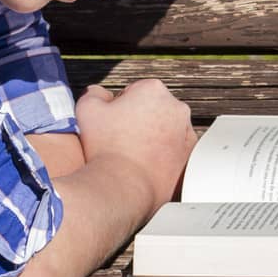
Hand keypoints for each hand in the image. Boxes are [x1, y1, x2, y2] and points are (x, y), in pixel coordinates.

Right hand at [75, 79, 197, 208]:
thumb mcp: (87, 110)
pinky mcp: (190, 156)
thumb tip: (99, 93)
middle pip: (152, 109)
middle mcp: (176, 107)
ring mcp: (187, 132)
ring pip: (166, 129)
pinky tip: (145, 164)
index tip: (112, 123)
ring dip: (153, 137)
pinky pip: (175, 150)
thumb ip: (94, 93)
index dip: (119, 108)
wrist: (124, 187)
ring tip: (132, 154)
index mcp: (153, 90)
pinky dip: (164, 155)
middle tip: (120, 139)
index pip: (134, 92)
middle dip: (139, 120)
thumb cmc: (107, 148)